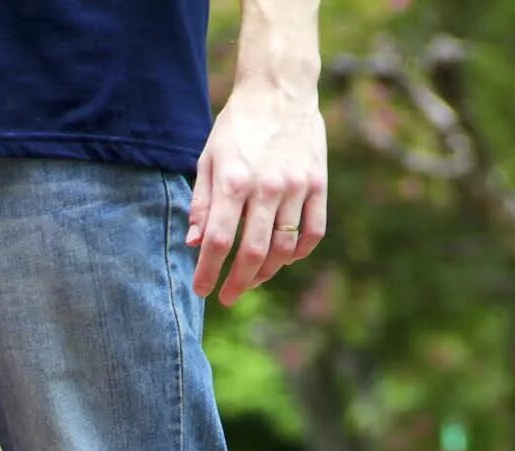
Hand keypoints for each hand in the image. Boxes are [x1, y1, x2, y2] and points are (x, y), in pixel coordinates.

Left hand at [189, 78, 329, 305]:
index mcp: (234, 181)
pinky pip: (313, 232)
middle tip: (227, 296)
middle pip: (253, 252)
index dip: (208, 271)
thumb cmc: (238, 126)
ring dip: (267, 271)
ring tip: (252, 278)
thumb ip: (202, 203)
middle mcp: (267, 187)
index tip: (201, 289)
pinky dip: (298, 252)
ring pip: (285, 248)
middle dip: (238, 282)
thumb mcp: (209, 159)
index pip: (219, 241)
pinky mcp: (319, 185)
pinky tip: (284, 258)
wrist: (280, 90)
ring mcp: (297, 187)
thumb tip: (195, 243)